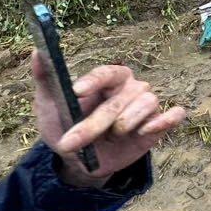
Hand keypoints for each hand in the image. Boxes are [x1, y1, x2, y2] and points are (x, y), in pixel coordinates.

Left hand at [32, 54, 186, 188]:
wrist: (79, 160)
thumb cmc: (65, 126)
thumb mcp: (49, 105)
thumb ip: (46, 78)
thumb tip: (37, 50)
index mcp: (109, 79)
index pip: (107, 73)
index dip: (94, 80)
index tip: (76, 92)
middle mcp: (131, 88)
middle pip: (120, 99)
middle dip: (94, 124)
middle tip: (71, 142)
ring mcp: (147, 105)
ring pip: (146, 104)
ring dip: (125, 123)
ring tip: (111, 137)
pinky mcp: (159, 124)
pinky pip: (172, 116)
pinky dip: (163, 121)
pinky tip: (146, 131)